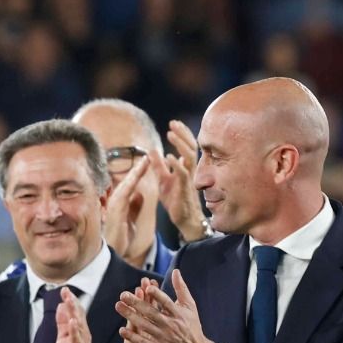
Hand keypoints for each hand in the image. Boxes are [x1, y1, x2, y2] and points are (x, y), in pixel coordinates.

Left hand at [54, 287, 91, 342]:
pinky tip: (73, 323)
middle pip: (78, 316)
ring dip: (74, 313)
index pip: (76, 312)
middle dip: (72, 303)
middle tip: (66, 291)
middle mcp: (83, 336)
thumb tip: (61, 305)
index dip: (71, 301)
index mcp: (80, 331)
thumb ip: (62, 322)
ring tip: (69, 302)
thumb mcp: (63, 337)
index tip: (64, 289)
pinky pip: (77, 342)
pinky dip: (75, 332)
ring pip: (79, 327)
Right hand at [106, 160, 148, 263]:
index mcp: (121, 203)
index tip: (147, 161)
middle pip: (128, 181)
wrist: (113, 253)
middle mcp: (116, 202)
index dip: (138, 173)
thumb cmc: (121, 239)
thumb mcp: (131, 219)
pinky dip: (131, 183)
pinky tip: (137, 176)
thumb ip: (134, 207)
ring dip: (136, 172)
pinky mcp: (115, 210)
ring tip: (145, 161)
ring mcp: (114, 205)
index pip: (131, 184)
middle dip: (138, 168)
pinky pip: (124, 193)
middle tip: (147, 155)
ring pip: (126, 184)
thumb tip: (139, 194)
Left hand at [117, 270, 215, 342]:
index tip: (148, 287)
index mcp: (178, 314)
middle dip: (137, 303)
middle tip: (123, 294)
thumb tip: (175, 271)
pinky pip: (143, 342)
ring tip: (118, 306)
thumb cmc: (192, 326)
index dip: (158, 295)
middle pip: (152, 313)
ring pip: (144, 326)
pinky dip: (132, 336)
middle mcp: (170, 325)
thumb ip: (181, 289)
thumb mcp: (190, 306)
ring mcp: (164, 338)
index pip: (167, 303)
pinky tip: (122, 329)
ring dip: (130, 316)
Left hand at [160, 120, 207, 241]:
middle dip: (183, 133)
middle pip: (191, 146)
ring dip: (180, 144)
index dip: (181, 134)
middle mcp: (190, 170)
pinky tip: (168, 156)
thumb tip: (152, 151)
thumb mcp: (163, 179)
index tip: (173, 123)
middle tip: (173, 123)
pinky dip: (176, 164)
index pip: (186, 145)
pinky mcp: (185, 188)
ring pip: (189, 156)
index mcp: (185, 167)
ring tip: (170, 134)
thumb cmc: (176, 200)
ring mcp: (189, 178)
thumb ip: (158, 166)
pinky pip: (183, 173)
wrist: (184, 219)